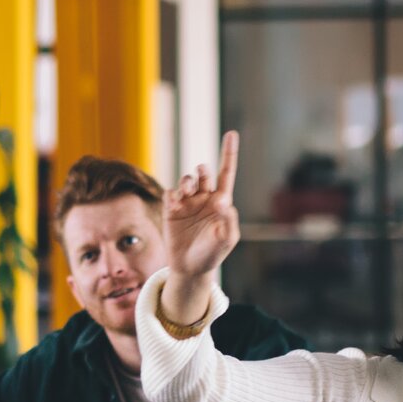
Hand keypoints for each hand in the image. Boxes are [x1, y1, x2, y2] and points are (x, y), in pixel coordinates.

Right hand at [160, 131, 241, 323]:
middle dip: (202, 172)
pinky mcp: (171, 210)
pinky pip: (170, 193)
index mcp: (221, 201)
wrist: (190, 268)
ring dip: (187, 181)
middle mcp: (204, 198)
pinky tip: (175, 202)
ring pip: (186, 180)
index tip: (232, 133)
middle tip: (200, 177)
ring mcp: (187, 203)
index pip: (226, 173)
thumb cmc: (213, 254)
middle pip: (204, 174)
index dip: (229, 153)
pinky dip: (173, 193)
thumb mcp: (227, 239)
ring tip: (186, 190)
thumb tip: (222, 201)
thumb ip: (228, 220)